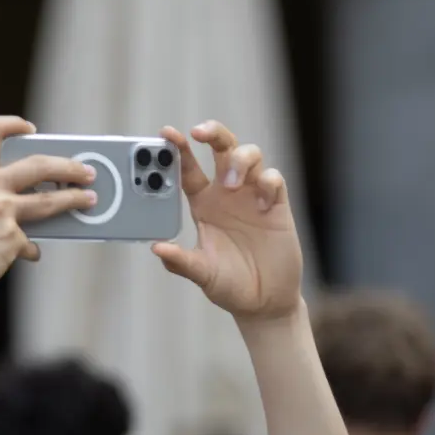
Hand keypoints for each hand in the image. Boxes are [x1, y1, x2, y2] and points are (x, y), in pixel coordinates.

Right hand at [0, 116, 96, 308]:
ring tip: (89, 200)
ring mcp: (1, 211)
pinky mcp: (12, 239)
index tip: (31, 129)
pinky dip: (31, 248)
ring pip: (50, 200)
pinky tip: (30, 253)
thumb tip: (15, 200)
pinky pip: (31, 242)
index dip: (13, 125)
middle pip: (40, 165)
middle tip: (85, 171)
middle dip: (69, 166)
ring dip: (74, 199)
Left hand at [152, 121, 303, 320]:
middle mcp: (227, 193)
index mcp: (203, 204)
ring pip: (249, 154)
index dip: (177, 149)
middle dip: (212, 133)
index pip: (188, 168)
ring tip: (231, 183)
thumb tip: (157, 248)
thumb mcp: (202, 274)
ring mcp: (253, 195)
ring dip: (238, 159)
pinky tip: (261, 205)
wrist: (265, 301)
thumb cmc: (229, 285)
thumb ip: (182, 261)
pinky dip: (267, 183)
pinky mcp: (277, 205)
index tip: (166, 134)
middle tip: (199, 133)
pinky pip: (274, 178)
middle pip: (221, 147)